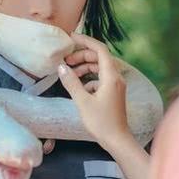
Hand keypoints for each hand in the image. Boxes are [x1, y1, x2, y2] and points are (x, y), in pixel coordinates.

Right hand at [57, 32, 131, 150]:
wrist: (117, 140)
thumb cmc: (101, 122)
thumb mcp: (82, 102)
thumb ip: (72, 83)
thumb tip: (61, 67)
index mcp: (111, 76)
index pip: (100, 49)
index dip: (85, 41)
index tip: (71, 38)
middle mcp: (116, 78)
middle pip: (99, 57)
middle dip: (82, 55)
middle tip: (66, 60)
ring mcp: (116, 86)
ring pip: (100, 68)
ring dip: (85, 67)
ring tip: (70, 72)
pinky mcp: (114, 93)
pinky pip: (101, 79)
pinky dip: (90, 78)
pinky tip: (79, 87)